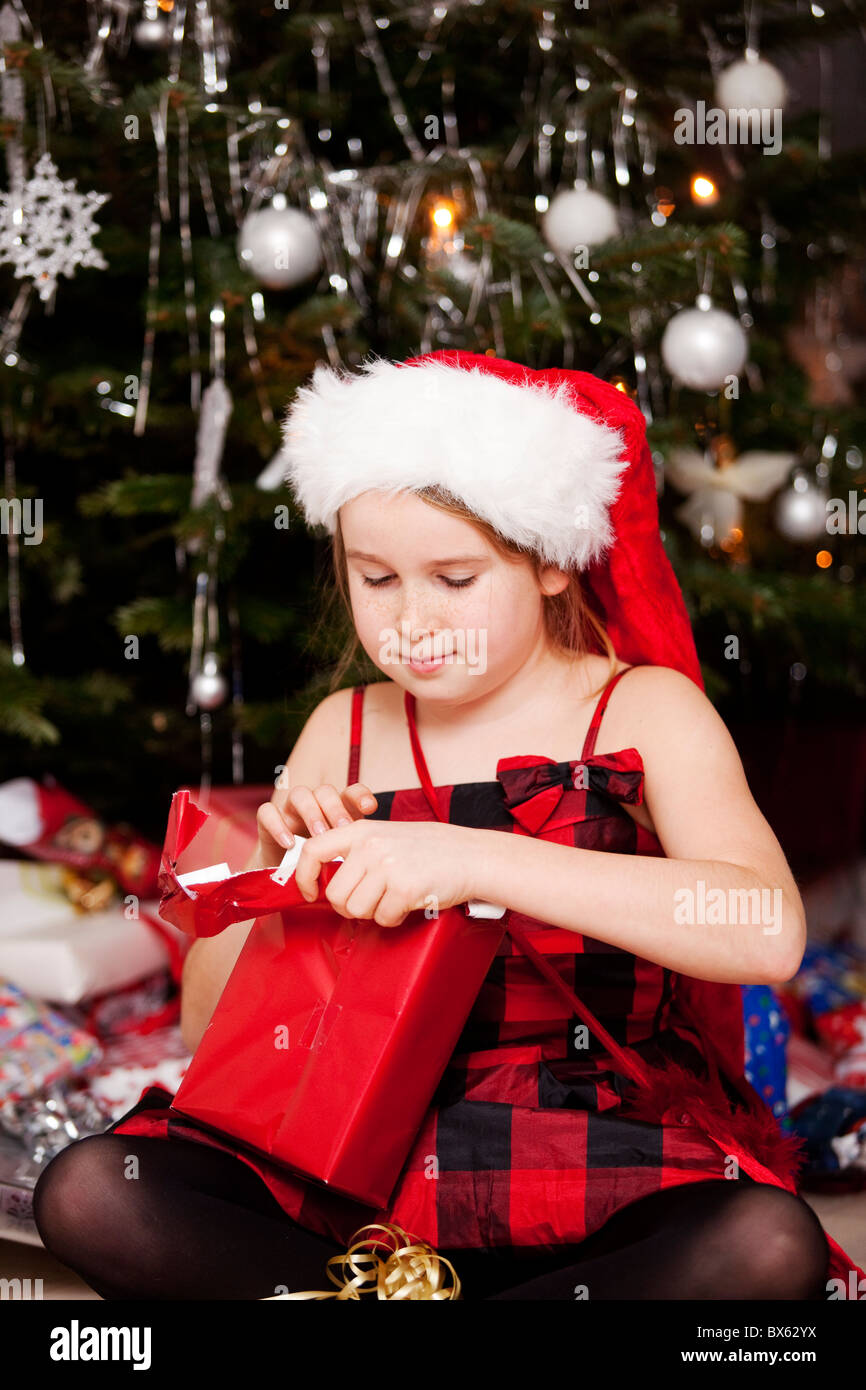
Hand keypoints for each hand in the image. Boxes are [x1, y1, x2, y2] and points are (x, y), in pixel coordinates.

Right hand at [255, 782, 377, 866]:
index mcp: (337, 811)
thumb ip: (354, 856)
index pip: (350, 792)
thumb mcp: (341, 863)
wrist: (284, 882)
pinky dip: (278, 825)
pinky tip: (289, 843)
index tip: (370, 808)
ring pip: (299, 794)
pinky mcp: (268, 821)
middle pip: (325, 792)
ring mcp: (290, 811)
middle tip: (342, 828)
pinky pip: (267, 812)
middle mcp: (314, 805)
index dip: (360, 795)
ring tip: (319, 836)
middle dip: (335, 808)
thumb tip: (375, 864)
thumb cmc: (320, 869)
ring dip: (311, 813)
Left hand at [292, 818, 483, 925]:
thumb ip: (357, 851)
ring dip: (374, 913)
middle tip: (371, 901)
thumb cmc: (431, 849)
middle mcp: (370, 846)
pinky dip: (394, 918)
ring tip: (394, 898)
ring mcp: (388, 867)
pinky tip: (409, 903)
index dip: (304, 877)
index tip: (310, 893)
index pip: (313, 851)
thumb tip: (325, 881)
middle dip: (350, 907)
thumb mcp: (387, 836)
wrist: (473, 856)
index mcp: (361, 830)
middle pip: (335, 894)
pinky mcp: (405, 888)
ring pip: (357, 910)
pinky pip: (383, 918)